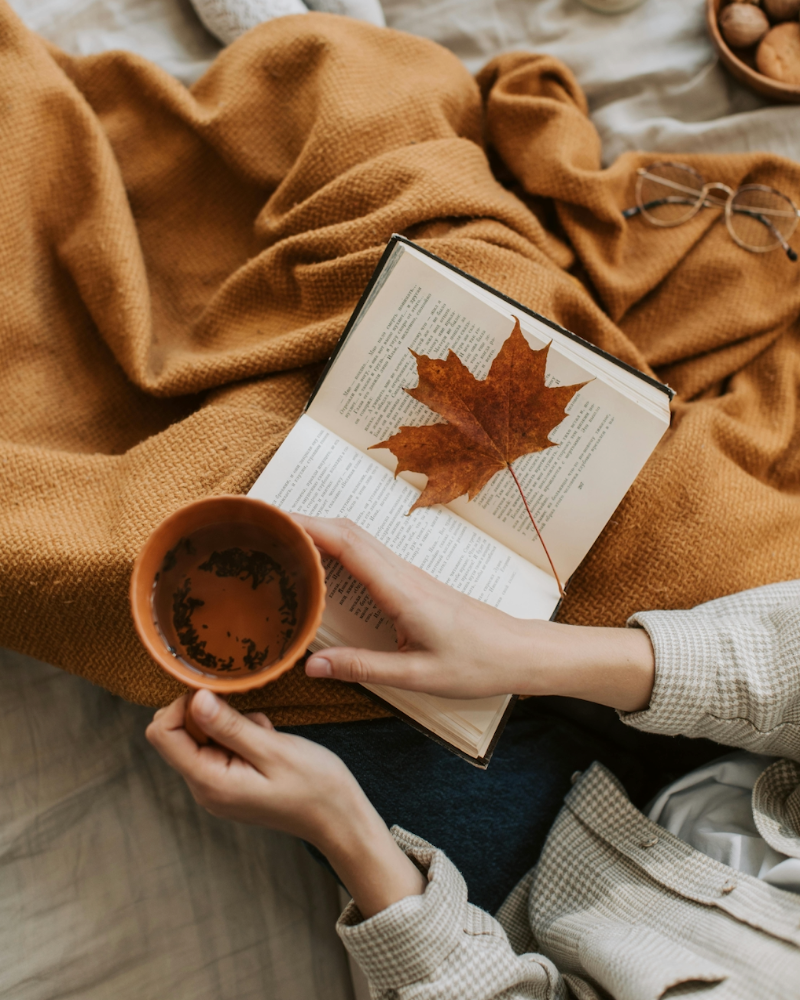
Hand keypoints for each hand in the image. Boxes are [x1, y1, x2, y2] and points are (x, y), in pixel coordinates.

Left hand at [146, 690, 424, 917]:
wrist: (340, 819)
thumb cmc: (314, 786)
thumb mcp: (273, 749)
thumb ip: (229, 725)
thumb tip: (194, 699)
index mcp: (209, 781)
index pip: (162, 734)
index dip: (181, 705)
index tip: (217, 693)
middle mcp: (205, 787)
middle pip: (177, 734)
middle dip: (207, 714)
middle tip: (248, 716)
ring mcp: (217, 787)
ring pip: (201, 737)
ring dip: (230, 724)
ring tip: (266, 734)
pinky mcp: (231, 782)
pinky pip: (221, 747)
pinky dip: (241, 735)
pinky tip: (268, 742)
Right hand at [295, 516, 654, 711]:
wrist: (520, 652)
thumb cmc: (477, 664)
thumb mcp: (417, 676)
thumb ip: (363, 668)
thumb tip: (311, 665)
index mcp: (400, 589)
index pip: (346, 544)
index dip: (307, 526)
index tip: (272, 520)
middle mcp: (402, 573)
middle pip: (346, 530)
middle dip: (303, 520)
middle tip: (261, 524)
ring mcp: (407, 574)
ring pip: (356, 538)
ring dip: (319, 530)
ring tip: (280, 538)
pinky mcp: (411, 582)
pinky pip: (366, 554)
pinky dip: (337, 547)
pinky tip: (320, 563)